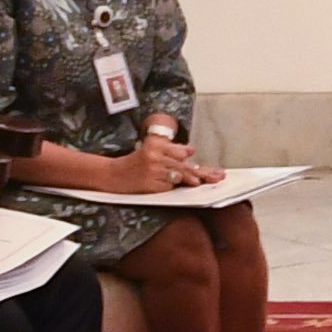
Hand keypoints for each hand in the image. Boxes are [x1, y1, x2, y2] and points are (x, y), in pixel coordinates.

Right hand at [95, 134, 223, 195]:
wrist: (113, 175)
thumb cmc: (135, 163)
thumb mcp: (151, 151)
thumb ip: (171, 151)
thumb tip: (192, 151)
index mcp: (155, 144)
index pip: (181, 151)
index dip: (193, 158)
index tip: (208, 164)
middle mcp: (155, 155)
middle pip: (184, 164)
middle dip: (202, 171)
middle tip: (218, 176)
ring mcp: (154, 170)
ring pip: (180, 175)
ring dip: (192, 179)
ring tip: (205, 181)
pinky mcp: (152, 184)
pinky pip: (170, 186)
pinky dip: (175, 187)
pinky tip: (181, 186)